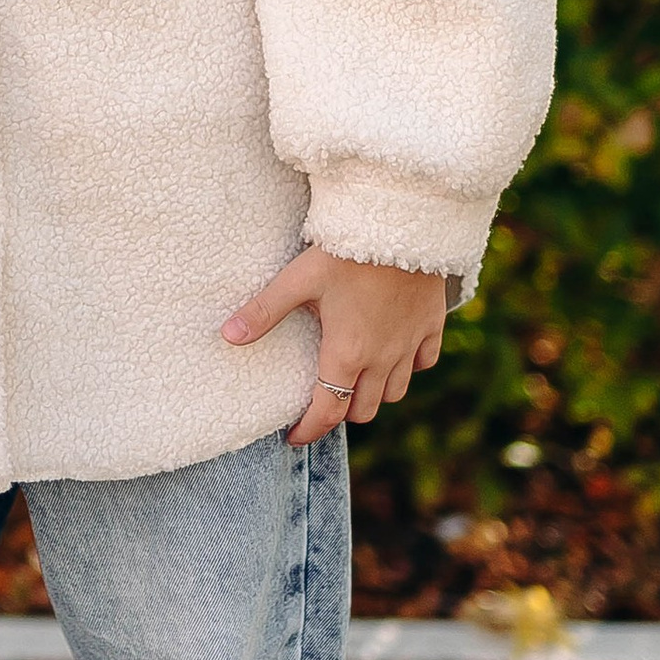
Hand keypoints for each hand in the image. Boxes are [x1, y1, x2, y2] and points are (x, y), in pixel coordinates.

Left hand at [221, 250, 448, 448]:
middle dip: (339, 412)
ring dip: (372, 395)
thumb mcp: (298, 278)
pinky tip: (392, 356)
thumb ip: (264, 311)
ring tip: (352, 382)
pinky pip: (423, 363)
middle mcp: (382, 358)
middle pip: (362, 409)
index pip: (328, 411)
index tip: (294, 437)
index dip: (309, 430)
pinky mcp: (432, 325)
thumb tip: (227, 336)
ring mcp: (410, 344)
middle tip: (320, 402)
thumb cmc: (346, 250)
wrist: (404, 222)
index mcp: (347, 352)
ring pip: (394, 393)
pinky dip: (406, 369)